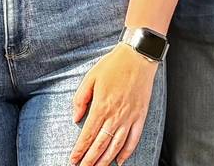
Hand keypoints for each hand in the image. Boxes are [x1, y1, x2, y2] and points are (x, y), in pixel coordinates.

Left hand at [70, 44, 158, 165]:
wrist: (138, 57)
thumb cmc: (112, 66)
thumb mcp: (90, 78)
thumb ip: (80, 100)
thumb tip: (76, 119)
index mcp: (101, 106)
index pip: (88, 135)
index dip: (80, 150)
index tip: (73, 160)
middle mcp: (115, 115)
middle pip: (101, 145)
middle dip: (90, 160)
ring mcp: (129, 118)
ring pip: (116, 146)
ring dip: (106, 160)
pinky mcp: (140, 116)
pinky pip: (134, 139)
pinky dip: (127, 152)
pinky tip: (120, 161)